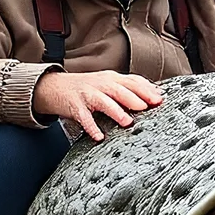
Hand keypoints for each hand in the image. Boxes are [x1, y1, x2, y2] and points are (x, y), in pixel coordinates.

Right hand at [32, 70, 164, 141]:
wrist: (54, 87)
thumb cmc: (86, 87)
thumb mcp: (108, 83)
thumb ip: (129, 87)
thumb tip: (155, 91)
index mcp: (111, 78)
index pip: (132, 81)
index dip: (146, 89)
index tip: (160, 99)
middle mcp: (100, 84)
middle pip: (119, 89)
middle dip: (134, 97)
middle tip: (147, 107)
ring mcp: (87, 95)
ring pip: (103, 101)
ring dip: (116, 111)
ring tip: (127, 122)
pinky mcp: (75, 106)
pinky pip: (84, 118)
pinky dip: (91, 127)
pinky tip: (98, 136)